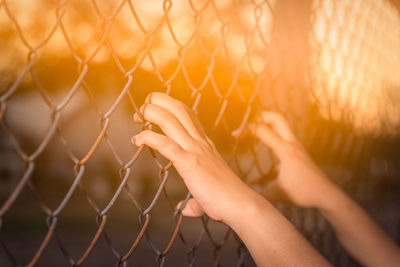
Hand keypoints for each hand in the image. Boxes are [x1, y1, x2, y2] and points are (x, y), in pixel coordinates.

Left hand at [131, 92, 251, 221]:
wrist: (239, 204)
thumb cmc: (225, 201)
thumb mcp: (207, 195)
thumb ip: (194, 202)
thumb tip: (184, 209)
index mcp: (206, 145)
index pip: (189, 116)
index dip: (171, 108)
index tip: (155, 111)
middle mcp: (200, 142)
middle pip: (179, 110)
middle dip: (160, 102)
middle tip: (144, 106)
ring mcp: (195, 150)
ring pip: (171, 120)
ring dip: (152, 112)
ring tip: (138, 115)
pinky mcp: (189, 162)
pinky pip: (165, 144)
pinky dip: (149, 138)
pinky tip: (137, 140)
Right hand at [250, 111, 335, 208]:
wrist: (327, 196)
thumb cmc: (305, 193)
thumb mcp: (278, 194)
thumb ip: (258, 193)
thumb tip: (241, 195)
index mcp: (286, 150)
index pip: (263, 130)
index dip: (247, 129)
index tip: (235, 135)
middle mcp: (291, 144)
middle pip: (276, 118)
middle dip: (260, 117)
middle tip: (246, 125)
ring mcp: (296, 148)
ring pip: (281, 127)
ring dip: (265, 127)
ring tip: (249, 133)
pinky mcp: (296, 155)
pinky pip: (280, 147)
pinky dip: (268, 153)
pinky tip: (255, 180)